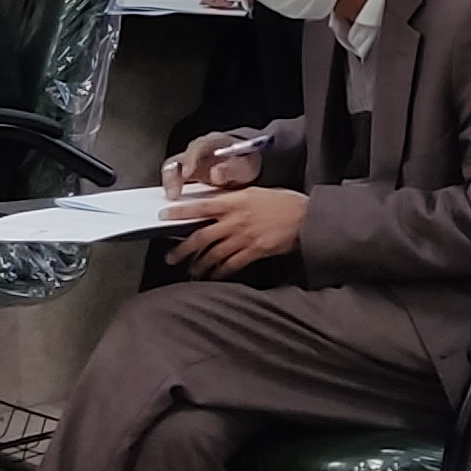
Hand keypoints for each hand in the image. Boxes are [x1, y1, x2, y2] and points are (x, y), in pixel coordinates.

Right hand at [160, 129, 269, 196]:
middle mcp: (196, 150)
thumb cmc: (244, 160)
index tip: (186, 173)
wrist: (247, 160)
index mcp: (211, 143)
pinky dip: (173, 188)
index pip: (196, 148)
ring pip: (172, 169)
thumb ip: (231, 169)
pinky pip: (175, 179)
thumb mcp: (244, 165)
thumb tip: (216, 173)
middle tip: (173, 192)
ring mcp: (190, 161)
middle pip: (177, 159)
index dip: (189, 160)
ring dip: (170, 183)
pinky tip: (176, 200)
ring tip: (173, 197)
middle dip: (172, 176)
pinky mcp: (187, 173)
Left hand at [163, 185, 304, 276]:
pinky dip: (220, 273)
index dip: (181, 212)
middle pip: (202, 236)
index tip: (164, 216)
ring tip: (191, 271)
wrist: (306, 218)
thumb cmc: (283, 202)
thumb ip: (234, 200)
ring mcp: (244, 237)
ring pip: (214, 254)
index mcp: (235, 202)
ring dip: (199, 264)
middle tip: (171, 257)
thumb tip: (215, 206)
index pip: (201, 206)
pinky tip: (213, 277)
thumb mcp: (256, 193)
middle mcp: (236, 220)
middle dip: (184, 249)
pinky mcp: (254, 251)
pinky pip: (231, 265)